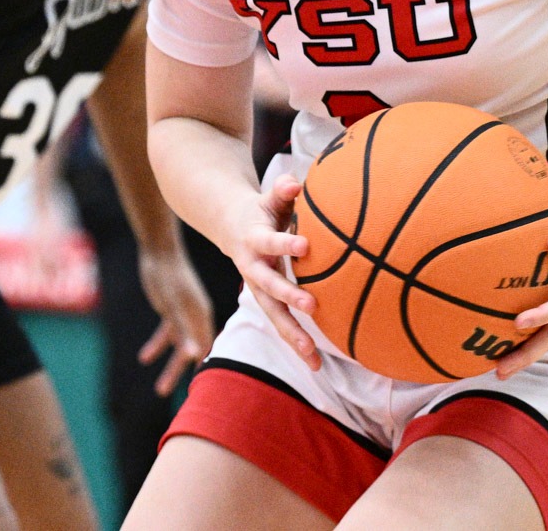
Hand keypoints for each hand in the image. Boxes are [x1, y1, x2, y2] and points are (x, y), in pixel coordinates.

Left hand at [137, 247, 215, 395]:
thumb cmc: (168, 277)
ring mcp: (184, 314)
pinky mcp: (172, 309)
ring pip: (178, 346)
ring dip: (170, 366)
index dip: (203, 369)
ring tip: (160, 390)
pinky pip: (167, 333)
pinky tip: (144, 358)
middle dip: (181, 373)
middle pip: (192, 351)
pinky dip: (157, 346)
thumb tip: (194, 356)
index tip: (201, 392)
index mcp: (201, 318)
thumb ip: (184, 330)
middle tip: (171, 395)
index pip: (205, 349)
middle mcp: (196, 318)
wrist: (159, 251)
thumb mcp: (174, 306)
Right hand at [222, 175, 320, 369]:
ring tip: (312, 356)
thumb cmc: (261, 210)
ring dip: (292, 334)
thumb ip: (282, 191)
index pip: (270, 241)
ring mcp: (259, 289)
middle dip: (289, 296)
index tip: (306, 245)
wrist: (231, 227)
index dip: (285, 243)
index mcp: (254, 240)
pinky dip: (297, 344)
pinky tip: (316, 364)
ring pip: (274, 315)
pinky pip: (282, 325)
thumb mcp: (268, 197)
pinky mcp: (268, 302)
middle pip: (269, 286)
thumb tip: (295, 183)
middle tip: (312, 305)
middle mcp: (253, 269)